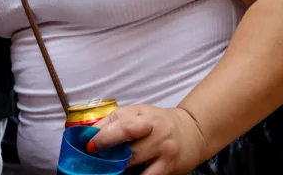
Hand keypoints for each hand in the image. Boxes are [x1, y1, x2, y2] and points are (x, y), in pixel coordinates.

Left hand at [88, 105, 208, 174]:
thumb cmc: (159, 122)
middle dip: (110, 160)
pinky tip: (128, 173)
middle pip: (129, 151)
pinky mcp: (169, 170)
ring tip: (111, 169)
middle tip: (97, 163)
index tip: (89, 147)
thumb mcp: (138, 113)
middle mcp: (157, 134)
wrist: (193, 131)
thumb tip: (89, 134)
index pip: (123, 127)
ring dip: (120, 171)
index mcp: (146, 117)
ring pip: (137, 169)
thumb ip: (114, 121)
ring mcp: (165, 153)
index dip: (103, 138)